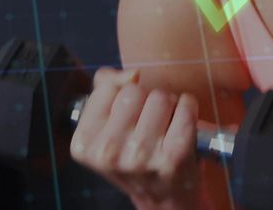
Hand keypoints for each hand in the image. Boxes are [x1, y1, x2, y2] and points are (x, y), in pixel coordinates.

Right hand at [70, 67, 202, 208]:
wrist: (163, 198)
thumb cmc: (134, 155)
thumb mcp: (107, 126)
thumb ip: (106, 88)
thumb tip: (132, 74)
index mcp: (84, 145)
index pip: (106, 88)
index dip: (122, 94)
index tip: (127, 116)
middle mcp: (108, 153)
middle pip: (134, 91)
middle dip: (146, 98)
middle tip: (149, 122)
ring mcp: (140, 157)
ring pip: (160, 96)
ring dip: (168, 103)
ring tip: (165, 126)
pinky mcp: (173, 157)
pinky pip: (185, 106)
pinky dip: (188, 107)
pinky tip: (183, 124)